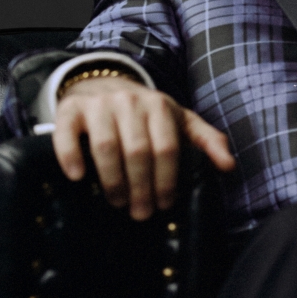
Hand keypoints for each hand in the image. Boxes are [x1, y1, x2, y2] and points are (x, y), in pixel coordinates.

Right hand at [52, 76, 235, 220]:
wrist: (104, 84)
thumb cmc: (147, 113)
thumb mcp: (181, 121)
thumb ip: (207, 141)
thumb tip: (228, 167)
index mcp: (159, 106)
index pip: (167, 148)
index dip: (166, 180)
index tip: (164, 205)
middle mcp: (129, 101)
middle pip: (138, 151)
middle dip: (141, 187)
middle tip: (140, 213)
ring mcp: (98, 104)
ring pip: (106, 146)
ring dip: (112, 180)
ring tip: (118, 202)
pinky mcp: (70, 109)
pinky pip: (68, 134)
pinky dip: (71, 156)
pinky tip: (78, 178)